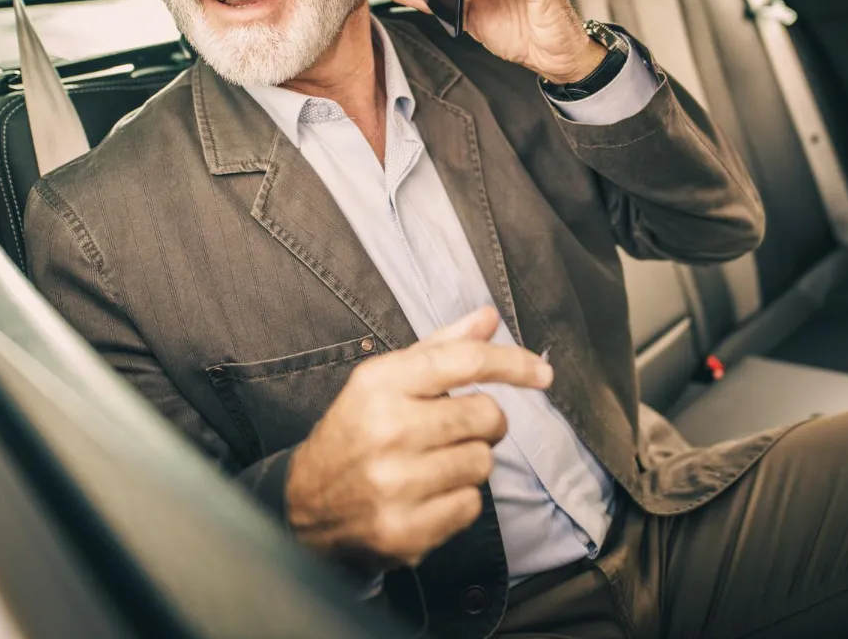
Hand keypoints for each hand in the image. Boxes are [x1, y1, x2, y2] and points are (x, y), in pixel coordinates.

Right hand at [284, 306, 552, 572]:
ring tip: (434, 464)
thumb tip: (488, 317)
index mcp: (381, 383)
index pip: (465, 362)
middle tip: (459, 429)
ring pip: (483, 463)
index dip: (513, 364)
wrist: (304, 506)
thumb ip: (441, 347)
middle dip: (485, 422)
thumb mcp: (386, 380)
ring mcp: (394, 484)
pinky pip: (470, 506)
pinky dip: (458, 500)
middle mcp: (386, 429)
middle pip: (486, 415)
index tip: (543, 373)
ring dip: (470, 463)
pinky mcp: (404, 530)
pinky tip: (427, 495)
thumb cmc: (357, 431)